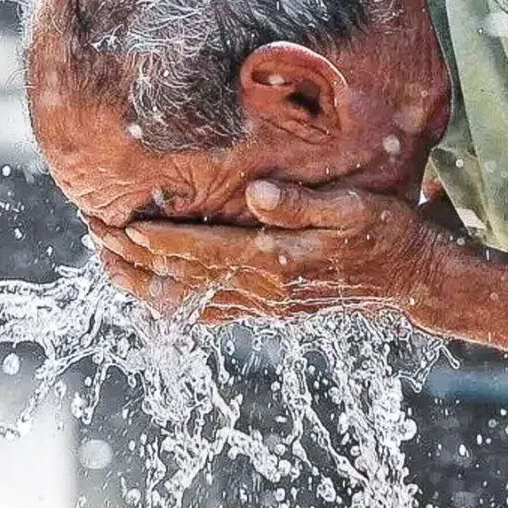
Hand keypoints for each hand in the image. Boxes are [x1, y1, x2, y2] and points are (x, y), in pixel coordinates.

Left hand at [89, 180, 450, 322]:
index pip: (201, 251)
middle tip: (92, 234)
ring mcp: (265, 304)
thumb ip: (303, 203)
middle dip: (134, 258)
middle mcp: (264, 290)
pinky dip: (174, 305)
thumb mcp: (355, 209)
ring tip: (105, 262)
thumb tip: (259, 194)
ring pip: (189, 300)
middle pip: (184, 278)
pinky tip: (152, 294)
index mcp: (278, 262)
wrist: (414, 281)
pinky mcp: (271, 308)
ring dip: (143, 282)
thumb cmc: (387, 235)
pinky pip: (211, 313)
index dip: (156, 238)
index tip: (116, 222)